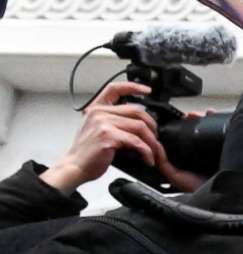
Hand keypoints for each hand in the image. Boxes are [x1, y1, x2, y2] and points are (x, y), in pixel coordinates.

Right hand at [44, 81, 168, 190]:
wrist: (75, 166)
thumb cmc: (88, 152)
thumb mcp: (97, 130)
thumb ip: (113, 121)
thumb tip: (139, 123)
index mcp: (96, 109)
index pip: (114, 89)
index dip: (133, 87)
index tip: (147, 90)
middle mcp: (99, 112)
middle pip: (137, 111)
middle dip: (153, 126)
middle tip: (156, 139)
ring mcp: (103, 123)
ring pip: (140, 127)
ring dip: (152, 142)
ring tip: (155, 153)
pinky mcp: (108, 136)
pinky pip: (137, 142)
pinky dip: (147, 152)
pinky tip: (148, 159)